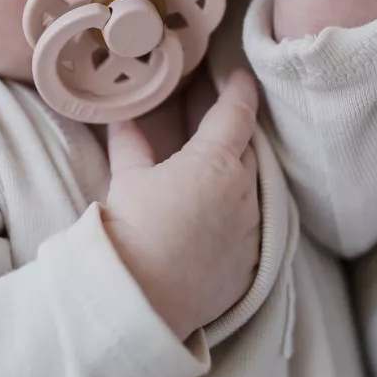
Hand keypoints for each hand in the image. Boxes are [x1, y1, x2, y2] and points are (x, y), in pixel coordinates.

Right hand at [103, 69, 260, 339]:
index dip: (239, 90)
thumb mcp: (128, 180)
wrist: (141, 300)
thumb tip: (123, 118)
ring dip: (237, 176)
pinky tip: (216, 218)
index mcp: (216, 161)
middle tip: (216, 121)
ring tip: (213, 172)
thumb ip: (130, 143)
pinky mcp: (251, 262)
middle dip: (234, 134)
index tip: (239, 76)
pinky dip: (238, 215)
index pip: (237, 113)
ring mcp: (252, 229)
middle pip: (248, 149)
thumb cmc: (132, 233)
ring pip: (253, 188)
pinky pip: (253, 226)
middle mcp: (244, 191)